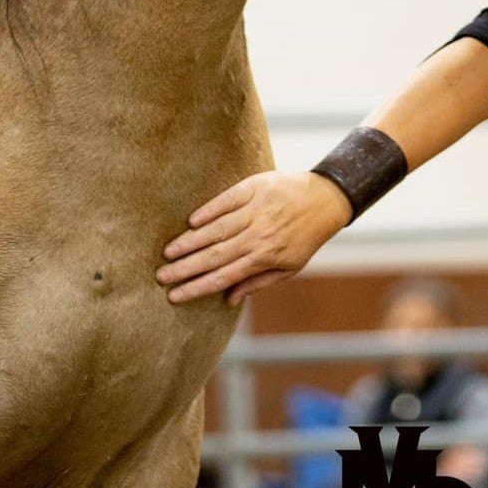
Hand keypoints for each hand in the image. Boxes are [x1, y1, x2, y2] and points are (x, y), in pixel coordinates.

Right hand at [156, 171, 351, 305]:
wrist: (327, 198)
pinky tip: (191, 222)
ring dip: (190, 241)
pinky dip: (209, 211)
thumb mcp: (290, 266)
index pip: (224, 276)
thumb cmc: (306, 236)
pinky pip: (227, 201)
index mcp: (266, 256)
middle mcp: (259, 234)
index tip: (174, 296)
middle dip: (186, 267)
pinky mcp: (255, 188)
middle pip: (215, 254)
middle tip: (161, 275)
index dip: (197, 287)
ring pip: (217, 229)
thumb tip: (229, 299)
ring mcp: (257, 209)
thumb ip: (258, 282)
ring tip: (169, 252)